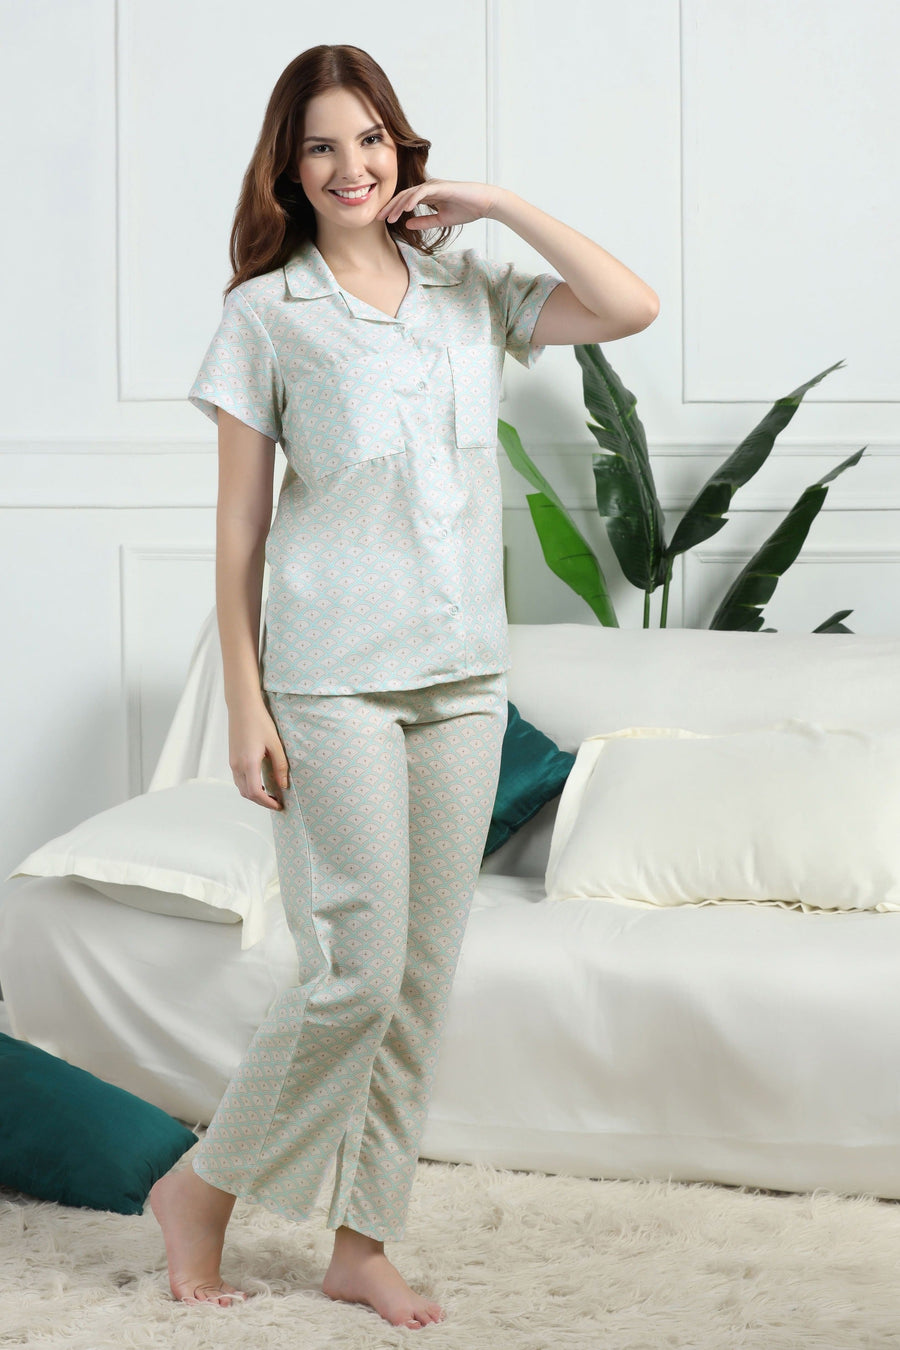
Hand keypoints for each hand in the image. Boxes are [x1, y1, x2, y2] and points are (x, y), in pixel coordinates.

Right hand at [228, 698, 289, 811]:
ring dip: (255, 795)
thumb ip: (280, 766)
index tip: (279, 805)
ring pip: (241, 788)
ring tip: (270, 794)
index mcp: (249, 763)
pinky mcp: (232, 758)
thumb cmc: (260, 722)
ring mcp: (232, 762)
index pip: (256, 793)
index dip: (267, 803)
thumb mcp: (275, 744)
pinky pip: (239, 779)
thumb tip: (284, 785)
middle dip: (262, 802)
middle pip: (247, 794)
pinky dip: (249, 786)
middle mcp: (237, 765)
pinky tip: (261, 783)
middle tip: (277, 802)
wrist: (242, 707)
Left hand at [376, 179, 501, 228]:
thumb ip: (424, 221)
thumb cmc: (466, 209)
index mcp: (428, 194)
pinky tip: (405, 209)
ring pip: (410, 193)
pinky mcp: (441, 186)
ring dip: (399, 205)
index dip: (394, 209)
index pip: (406, 201)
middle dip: (390, 206)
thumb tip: (408, 224)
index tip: (383, 220)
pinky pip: (423, 192)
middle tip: (378, 217)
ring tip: (390, 216)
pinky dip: (413, 199)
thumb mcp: (441, 219)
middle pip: (404, 195)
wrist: (484, 203)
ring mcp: (434, 185)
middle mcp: (428, 187)